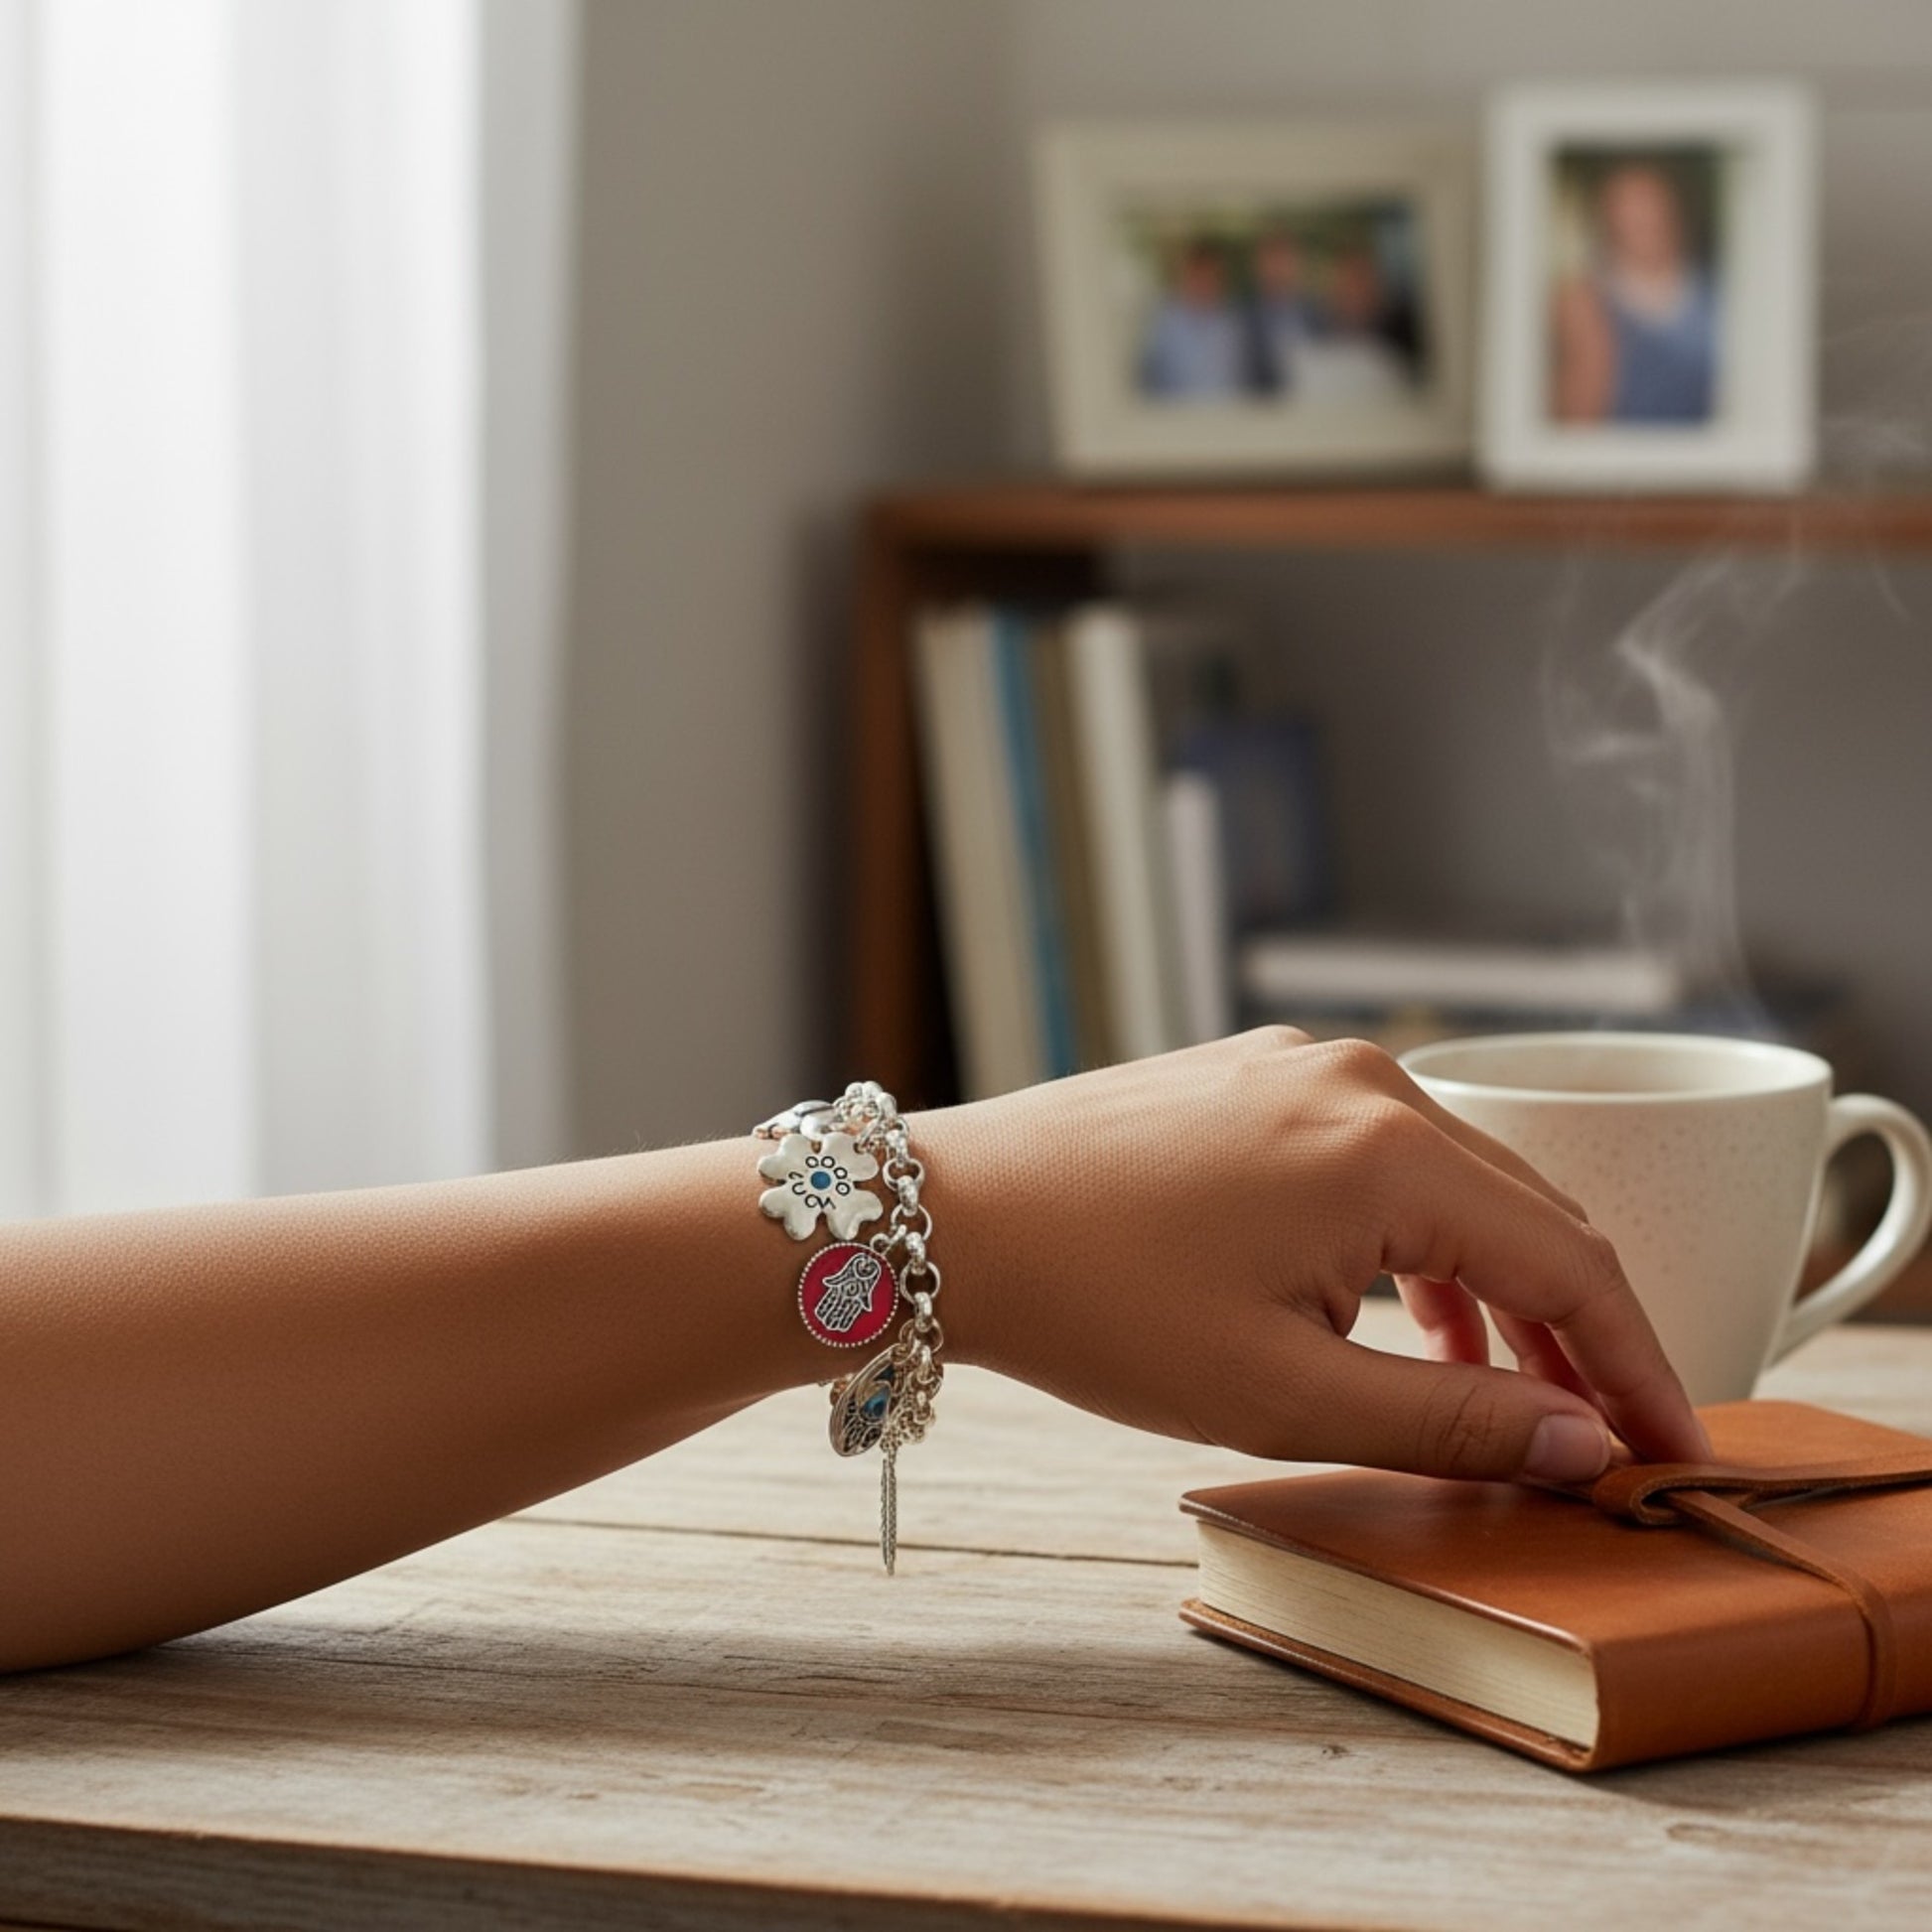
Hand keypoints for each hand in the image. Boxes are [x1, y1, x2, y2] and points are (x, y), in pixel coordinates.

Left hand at [917, 1029, 1709, 1483]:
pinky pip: (1383, 1156)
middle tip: (1610, 1436)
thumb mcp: (1281, 1389)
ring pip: (1457, 1181)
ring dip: (1498, 1286)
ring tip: (1513, 1394)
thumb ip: (1448, 1416)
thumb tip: (1579, 1443)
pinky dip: (1420, 1239)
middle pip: (1530, 1210)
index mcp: (1388, 1148)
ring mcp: (1305, 1067)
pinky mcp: (1257, 1077)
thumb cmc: (1096, 1303)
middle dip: (1579, 1330)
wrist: (946, 1221)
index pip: (1571, 1264)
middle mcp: (1363, 1080)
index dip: (1637, 1368)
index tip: (1676, 1453)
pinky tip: (1410, 1315)